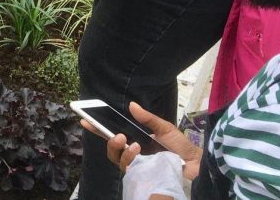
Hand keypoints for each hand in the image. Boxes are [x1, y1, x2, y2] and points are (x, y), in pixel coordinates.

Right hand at [86, 102, 201, 179]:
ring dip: (119, 149)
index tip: (84, 119)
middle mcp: (133, 154)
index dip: (97, 128)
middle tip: (116, 134)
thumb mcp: (163, 127)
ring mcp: (136, 165)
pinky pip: (128, 168)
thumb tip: (131, 105)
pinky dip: (130, 158)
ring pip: (116, 159)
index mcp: (135, 140)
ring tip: (131, 143)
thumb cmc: (179, 146)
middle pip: (111, 149)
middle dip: (107, 140)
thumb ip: (147, 118)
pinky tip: (138, 150)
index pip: (112, 134)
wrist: (195, 163)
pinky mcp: (142, 174)